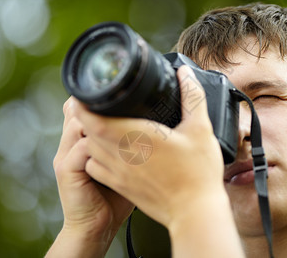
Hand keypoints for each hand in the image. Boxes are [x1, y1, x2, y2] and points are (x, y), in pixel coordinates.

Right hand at [47, 97, 133, 257]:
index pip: (86, 108)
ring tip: (130, 119)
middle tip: (131, 98)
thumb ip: (132, 144)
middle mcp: (72, 142)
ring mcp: (67, 155)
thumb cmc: (115, 196)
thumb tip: (160, 127)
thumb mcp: (126, 164)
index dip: (101, 99)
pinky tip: (122, 141)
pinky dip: (100, 142)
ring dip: (103, 119)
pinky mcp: (67, 170)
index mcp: (84, 139)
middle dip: (101, 102)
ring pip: (80, 123)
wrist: (97, 226)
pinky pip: (81, 147)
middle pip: (79, 109)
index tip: (128, 93)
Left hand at [74, 65, 224, 227]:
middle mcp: (121, 156)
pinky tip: (111, 151)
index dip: (85, 104)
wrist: (194, 213)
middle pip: (89, 131)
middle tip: (97, 104)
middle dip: (88, 116)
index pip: (93, 119)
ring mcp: (119, 173)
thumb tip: (184, 74)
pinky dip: (97, 156)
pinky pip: (97, 167)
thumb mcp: (201, 130)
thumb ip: (192, 98)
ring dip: (92, 135)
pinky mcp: (121, 186)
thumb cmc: (198, 174)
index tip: (87, 93)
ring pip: (92, 149)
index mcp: (136, 138)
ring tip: (104, 124)